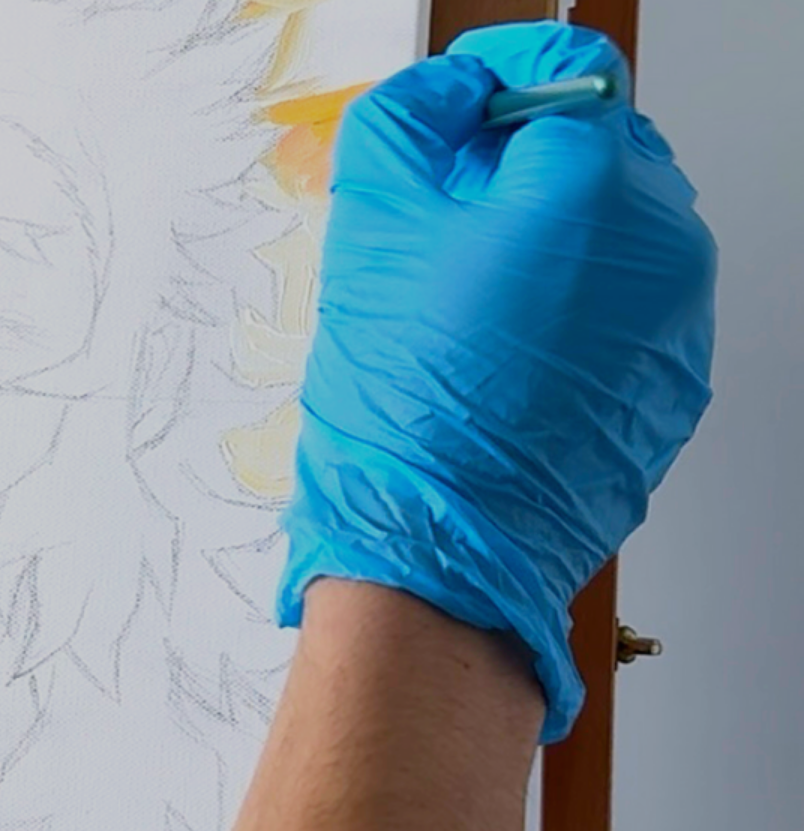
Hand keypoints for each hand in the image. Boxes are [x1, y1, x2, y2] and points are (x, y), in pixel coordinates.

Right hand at [278, 23, 713, 740]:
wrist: (440, 541)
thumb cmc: (407, 400)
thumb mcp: (369, 217)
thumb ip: (413, 114)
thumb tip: (453, 91)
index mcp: (595, 185)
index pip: (571, 73)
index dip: (501, 80)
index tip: (462, 108)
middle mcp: (663, 244)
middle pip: (601, 152)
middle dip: (526, 167)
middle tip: (445, 223)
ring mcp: (677, 320)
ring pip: (614, 234)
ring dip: (551, 239)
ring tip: (469, 305)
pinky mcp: (670, 382)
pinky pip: (625, 309)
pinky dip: (574, 308)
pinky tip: (506, 355)